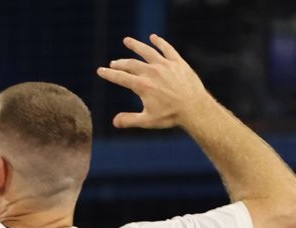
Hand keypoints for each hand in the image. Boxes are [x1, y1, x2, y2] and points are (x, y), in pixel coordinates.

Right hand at [96, 34, 212, 130]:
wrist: (194, 108)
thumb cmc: (171, 116)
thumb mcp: (147, 121)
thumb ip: (129, 120)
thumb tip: (114, 121)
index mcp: (142, 86)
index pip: (121, 77)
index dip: (109, 74)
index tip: (100, 70)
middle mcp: (152, 72)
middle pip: (131, 64)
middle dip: (120, 63)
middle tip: (113, 63)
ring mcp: (165, 65)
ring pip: (147, 51)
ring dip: (135, 45)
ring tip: (127, 41)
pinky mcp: (178, 63)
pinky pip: (167, 49)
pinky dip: (159, 42)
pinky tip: (153, 37)